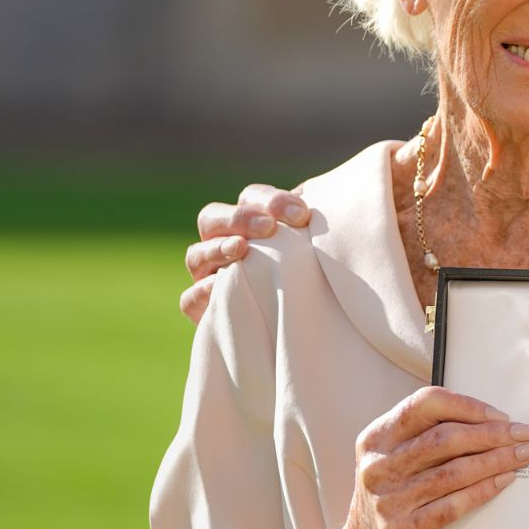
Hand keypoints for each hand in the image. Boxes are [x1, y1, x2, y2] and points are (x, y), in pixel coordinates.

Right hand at [180, 183, 309, 321]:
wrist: (311, 329)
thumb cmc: (320, 278)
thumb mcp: (320, 250)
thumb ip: (318, 227)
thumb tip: (339, 202)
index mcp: (252, 223)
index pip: (251, 198)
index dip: (272, 201)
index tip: (302, 214)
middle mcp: (224, 245)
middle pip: (212, 218)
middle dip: (239, 218)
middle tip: (267, 227)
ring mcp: (209, 277)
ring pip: (195, 255)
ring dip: (216, 248)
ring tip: (241, 248)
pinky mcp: (204, 311)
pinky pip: (190, 299)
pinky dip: (202, 292)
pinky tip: (219, 286)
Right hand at [344, 388, 528, 528]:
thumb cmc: (395, 490)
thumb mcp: (396, 454)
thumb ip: (428, 433)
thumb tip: (493, 420)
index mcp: (376, 437)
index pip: (425, 404)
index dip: (468, 406)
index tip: (501, 416)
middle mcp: (378, 466)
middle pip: (446, 439)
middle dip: (493, 435)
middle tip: (525, 434)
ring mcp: (389, 499)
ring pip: (455, 472)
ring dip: (497, 460)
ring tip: (524, 455)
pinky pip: (453, 505)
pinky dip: (484, 490)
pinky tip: (505, 480)